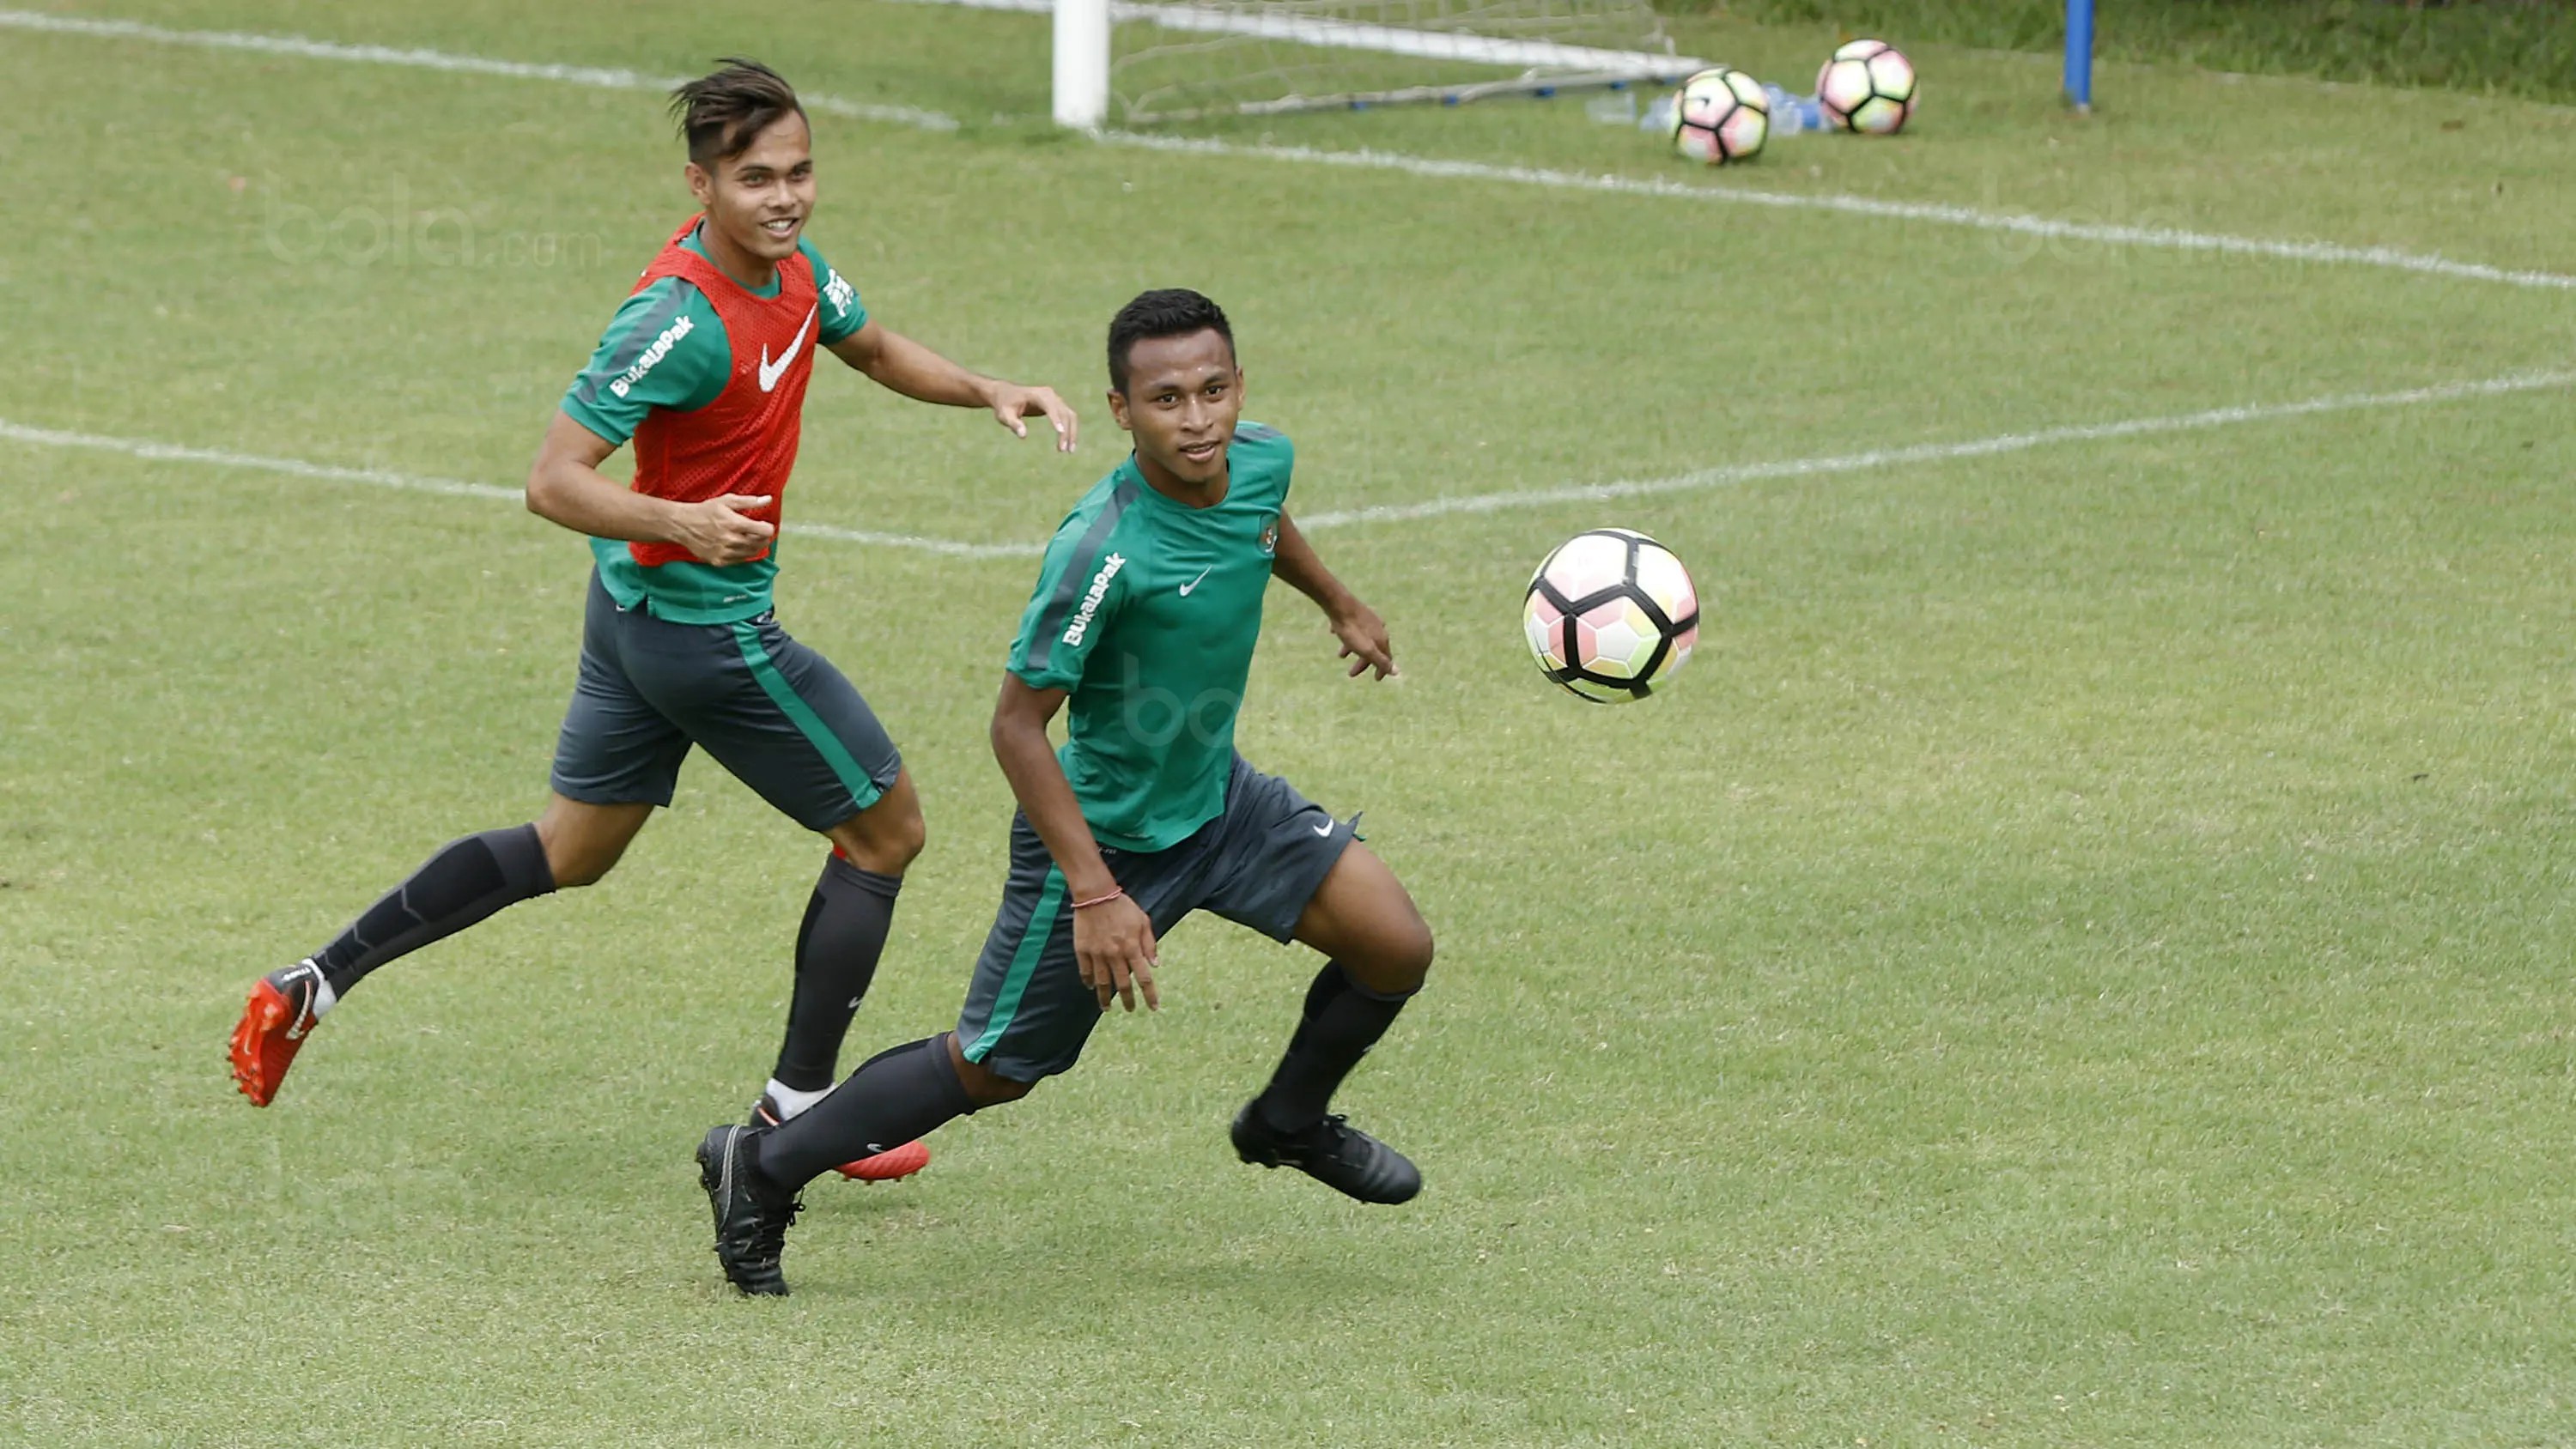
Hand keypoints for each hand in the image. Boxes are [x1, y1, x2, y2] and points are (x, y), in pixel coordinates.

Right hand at [669, 494, 775, 564]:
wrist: (682, 525)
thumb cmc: (705, 511)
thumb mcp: (727, 501)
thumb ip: (749, 501)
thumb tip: (768, 500)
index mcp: (735, 524)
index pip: (764, 531)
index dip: (768, 528)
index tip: (764, 524)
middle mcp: (731, 540)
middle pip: (760, 543)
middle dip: (763, 537)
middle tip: (759, 532)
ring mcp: (725, 553)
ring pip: (751, 553)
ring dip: (755, 546)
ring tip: (751, 538)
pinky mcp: (719, 561)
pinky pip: (739, 560)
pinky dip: (743, 553)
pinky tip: (739, 545)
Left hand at [986, 381, 1078, 453]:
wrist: (1006, 394)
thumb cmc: (1004, 405)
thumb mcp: (1004, 415)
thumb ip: (1014, 424)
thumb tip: (1023, 436)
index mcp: (1037, 394)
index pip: (1050, 406)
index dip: (1056, 418)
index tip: (1060, 432)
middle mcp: (1050, 395)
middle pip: (1064, 413)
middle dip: (1066, 431)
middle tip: (1063, 450)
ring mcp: (1055, 400)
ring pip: (1070, 416)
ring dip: (1072, 433)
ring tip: (1070, 451)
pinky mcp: (1057, 406)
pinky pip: (1068, 418)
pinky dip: (1070, 430)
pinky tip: (1068, 444)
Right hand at [1072, 892, 1158, 1011]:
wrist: (1095, 895)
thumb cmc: (1122, 907)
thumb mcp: (1143, 921)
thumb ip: (1150, 944)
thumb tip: (1156, 964)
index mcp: (1132, 947)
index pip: (1144, 977)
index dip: (1150, 994)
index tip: (1154, 1007)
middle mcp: (1115, 954)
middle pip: (1123, 984)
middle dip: (1128, 1000)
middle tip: (1130, 1009)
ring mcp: (1097, 953)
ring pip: (1102, 983)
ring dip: (1105, 998)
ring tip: (1106, 1008)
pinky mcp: (1082, 950)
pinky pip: (1085, 971)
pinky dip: (1089, 981)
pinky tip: (1091, 987)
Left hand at [1329, 601, 1396, 679]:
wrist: (1339, 605)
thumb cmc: (1352, 630)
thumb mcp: (1367, 650)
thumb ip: (1381, 661)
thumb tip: (1397, 672)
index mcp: (1382, 639)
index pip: (1386, 659)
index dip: (1381, 670)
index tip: (1375, 679)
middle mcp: (1379, 629)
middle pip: (1373, 650)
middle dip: (1363, 662)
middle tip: (1351, 673)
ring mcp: (1369, 619)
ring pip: (1363, 639)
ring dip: (1353, 649)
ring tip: (1340, 655)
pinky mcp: (1357, 612)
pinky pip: (1353, 627)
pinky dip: (1347, 635)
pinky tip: (1337, 634)